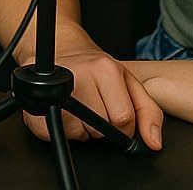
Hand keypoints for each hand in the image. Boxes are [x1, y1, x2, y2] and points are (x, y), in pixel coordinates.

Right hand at [19, 28, 163, 150]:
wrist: (61, 49)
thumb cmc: (97, 70)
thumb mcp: (129, 83)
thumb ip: (148, 112)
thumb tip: (154, 142)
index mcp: (107, 69)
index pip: (124, 120)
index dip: (122, 125)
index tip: (113, 111)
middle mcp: (82, 74)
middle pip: (103, 129)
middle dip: (101, 126)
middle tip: (94, 106)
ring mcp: (58, 87)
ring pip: (82, 134)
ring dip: (83, 129)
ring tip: (79, 107)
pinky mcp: (39, 103)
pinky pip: (59, 134)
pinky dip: (64, 130)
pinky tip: (65, 112)